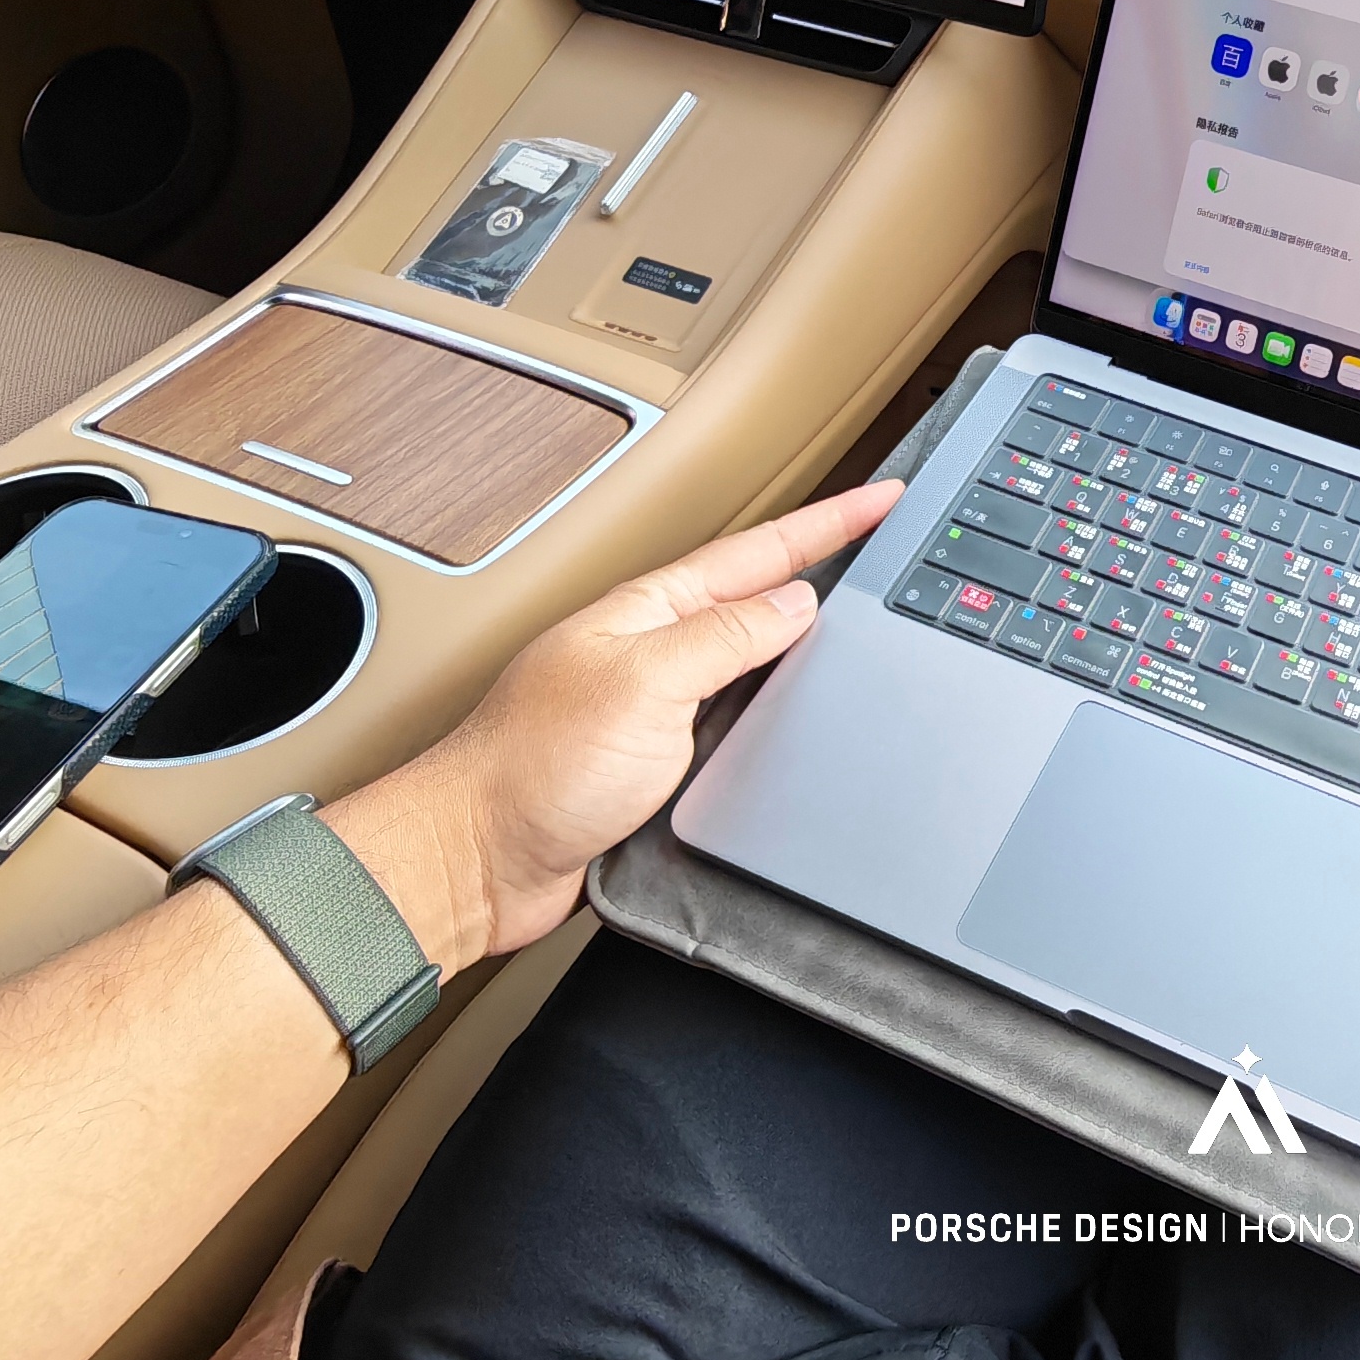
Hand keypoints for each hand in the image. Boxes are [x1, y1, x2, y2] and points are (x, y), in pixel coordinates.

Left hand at [327, 477, 902, 966]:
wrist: (476, 861)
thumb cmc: (530, 772)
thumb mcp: (644, 684)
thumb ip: (723, 638)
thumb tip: (794, 605)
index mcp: (648, 613)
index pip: (757, 553)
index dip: (826, 523)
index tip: (882, 497)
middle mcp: (650, 651)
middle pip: (753, 593)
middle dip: (819, 559)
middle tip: (879, 534)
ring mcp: (650, 704)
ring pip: (744, 655)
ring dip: (797, 630)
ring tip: (852, 606)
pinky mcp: (651, 762)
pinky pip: (728, 715)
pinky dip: (769, 701)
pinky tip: (787, 709)